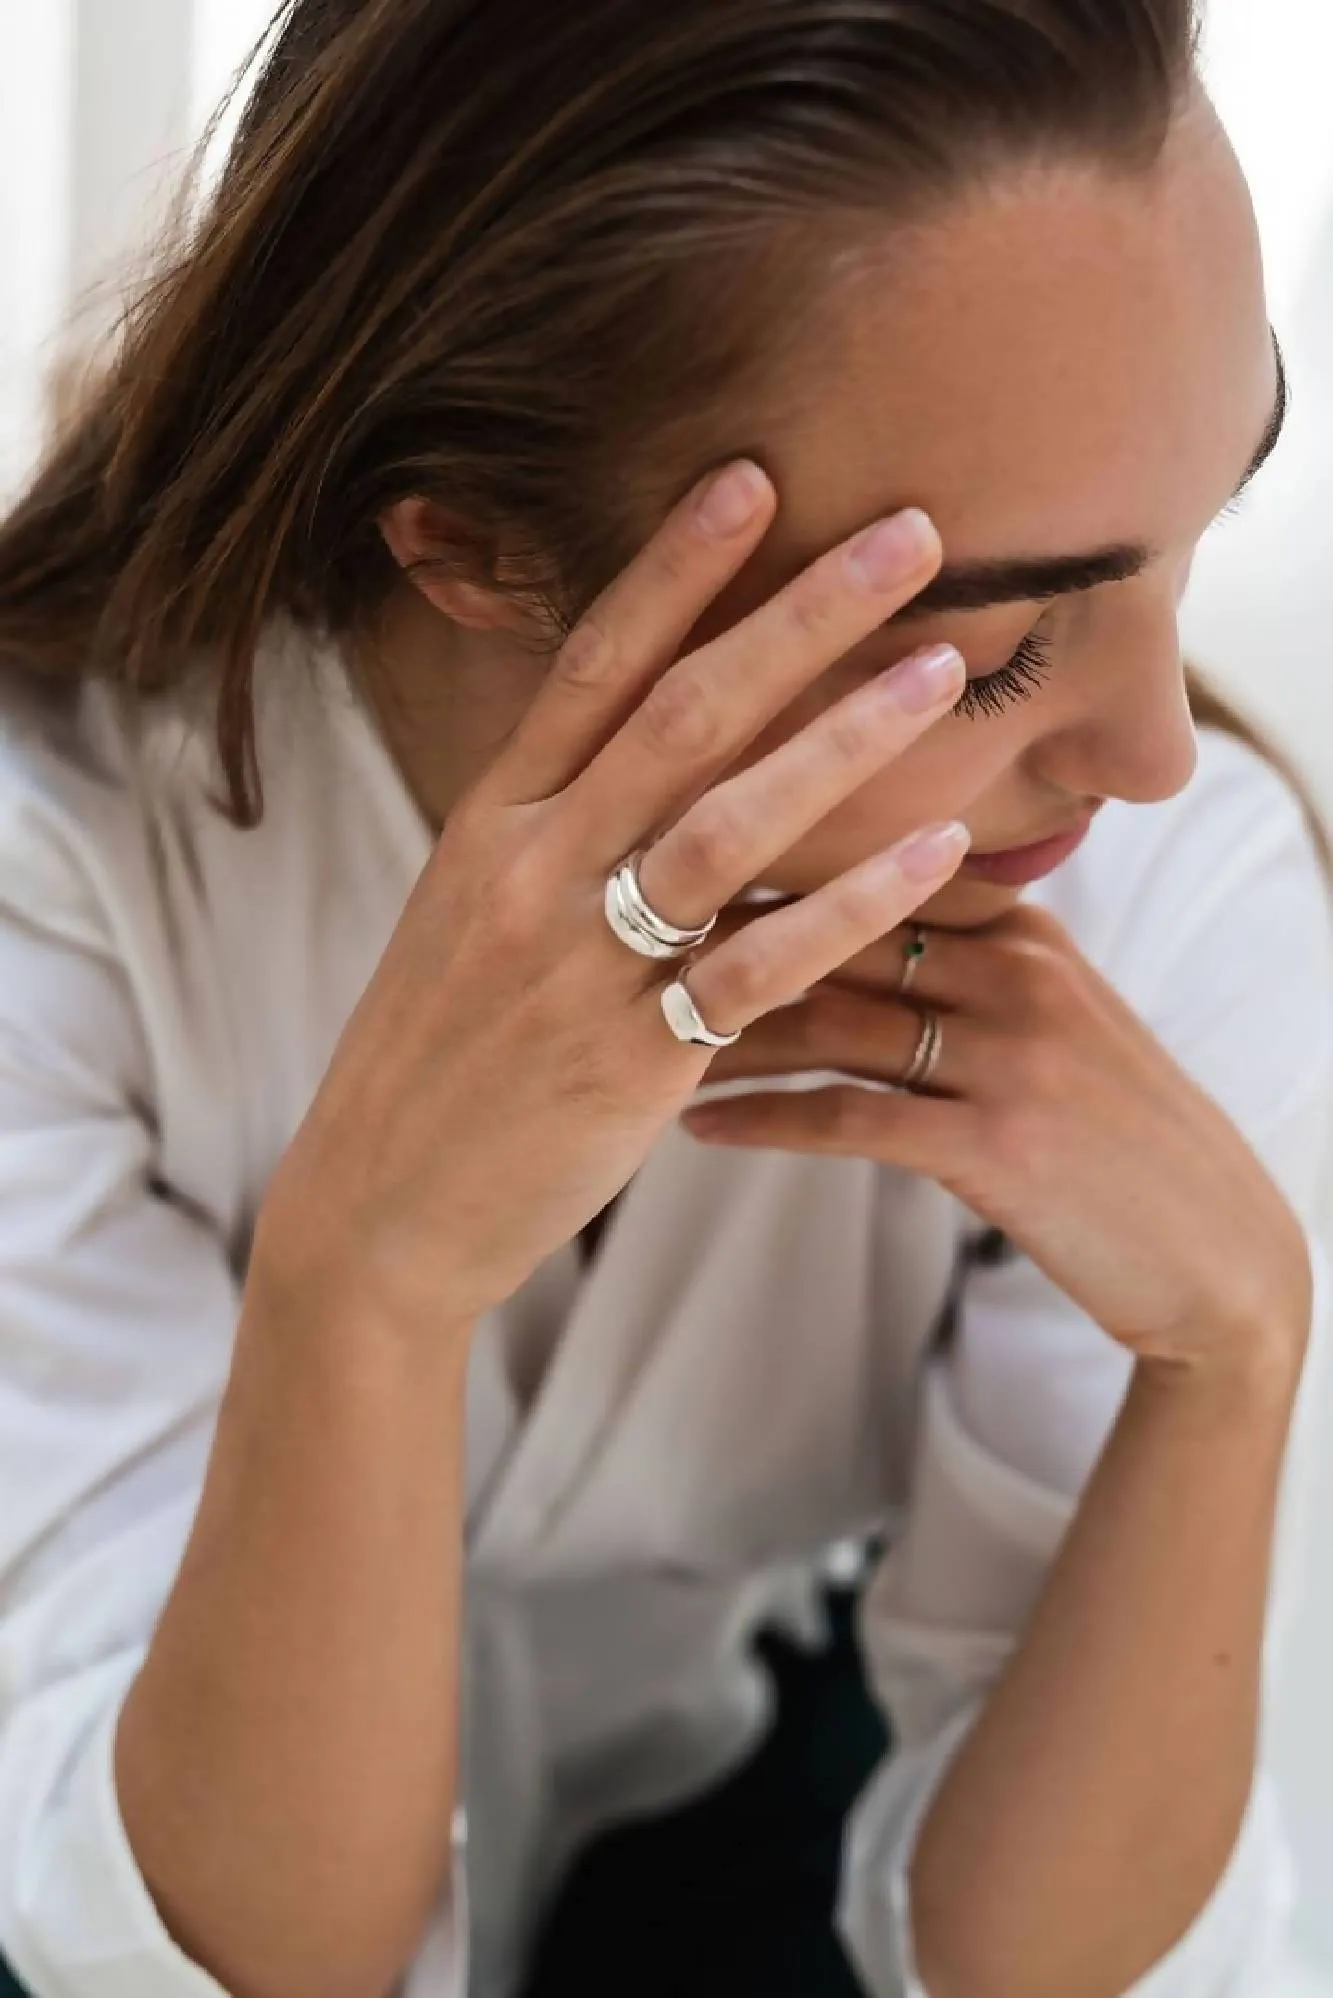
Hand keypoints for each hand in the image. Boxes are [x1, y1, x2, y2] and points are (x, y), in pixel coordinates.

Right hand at [255, 464, 974, 1333]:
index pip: (589, 667)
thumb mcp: (466, 912)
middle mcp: (534, 874)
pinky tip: (937, 851)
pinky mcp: (634, 1057)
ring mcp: (582, 963)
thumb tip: (642, 749)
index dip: (673, 569)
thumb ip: (551, 827)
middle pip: (681, 716)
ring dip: (844, 736)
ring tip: (943, 667)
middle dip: (798, 615)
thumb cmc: (438, 1053)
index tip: (752, 479)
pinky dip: (854, 902)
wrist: (379, 1206)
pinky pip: (762, 963)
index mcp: (491, 824)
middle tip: (907, 534)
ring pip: (730, 823)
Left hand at [685, 902, 1312, 1376]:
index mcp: (1023, 930)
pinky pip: (849, 1118)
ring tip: (628, 1038)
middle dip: (711, 929)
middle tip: (608, 940)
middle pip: (831, 929)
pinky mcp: (999, 1145)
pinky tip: (691, 1125)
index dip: (758, 859)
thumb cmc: (1113, 1137)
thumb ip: (963, 963)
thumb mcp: (1054, 1023)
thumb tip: (840, 926)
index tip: (656, 858)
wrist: (1216, 1254)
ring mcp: (1012, 1056)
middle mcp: (1017, 973)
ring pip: (827, 1019)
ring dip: (715, 1029)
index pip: (869, 863)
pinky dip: (761, 1117)